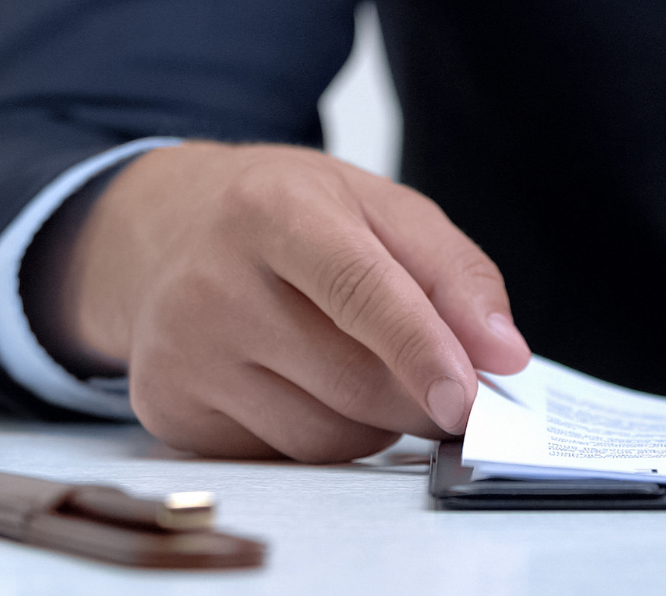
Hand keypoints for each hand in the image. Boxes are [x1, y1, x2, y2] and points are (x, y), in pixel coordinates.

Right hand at [31, 142, 531, 460]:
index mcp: (274, 209)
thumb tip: (503, 355)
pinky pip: (283, 459)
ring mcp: (184, 354)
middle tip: (445, 380)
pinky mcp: (170, 411)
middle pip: (352, 380)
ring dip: (374, 422)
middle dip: (420, 394)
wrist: (162, 230)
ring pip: (324, 437)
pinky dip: (321, 435)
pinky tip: (301, 383)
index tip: (468, 397)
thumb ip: (455, 273)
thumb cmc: (285, 213)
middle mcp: (214, 283)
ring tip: (357, 363)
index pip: (359, 290)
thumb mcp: (377, 205)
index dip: (421, 349)